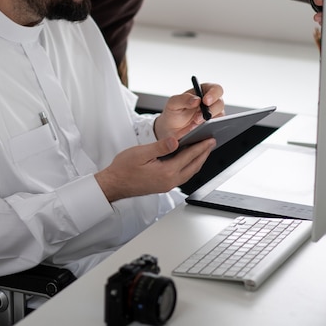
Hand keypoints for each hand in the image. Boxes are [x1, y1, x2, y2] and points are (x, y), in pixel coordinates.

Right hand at [95, 136, 215, 201]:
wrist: (113, 184)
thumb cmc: (124, 168)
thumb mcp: (141, 153)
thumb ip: (161, 147)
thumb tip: (176, 140)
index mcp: (166, 172)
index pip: (189, 157)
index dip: (201, 146)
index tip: (209, 139)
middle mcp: (169, 181)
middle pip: (193, 166)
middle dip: (204, 153)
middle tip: (211, 142)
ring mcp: (167, 185)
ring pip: (189, 172)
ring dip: (198, 160)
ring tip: (204, 150)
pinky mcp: (163, 186)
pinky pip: (182, 175)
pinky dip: (189, 166)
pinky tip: (188, 160)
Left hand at [153, 83, 224, 141]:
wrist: (171, 129)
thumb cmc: (174, 112)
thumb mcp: (173, 103)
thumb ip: (183, 99)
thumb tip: (196, 99)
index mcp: (203, 91)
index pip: (215, 89)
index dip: (213, 94)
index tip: (205, 101)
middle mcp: (211, 102)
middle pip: (220, 103)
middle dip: (210, 110)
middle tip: (198, 118)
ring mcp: (213, 115)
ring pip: (220, 116)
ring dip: (208, 121)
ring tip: (194, 125)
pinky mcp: (213, 126)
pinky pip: (217, 127)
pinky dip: (209, 129)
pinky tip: (199, 130)